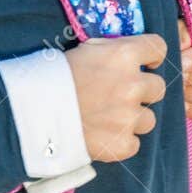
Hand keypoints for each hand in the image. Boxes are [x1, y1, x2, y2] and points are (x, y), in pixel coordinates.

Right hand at [65, 34, 167, 163]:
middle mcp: (132, 85)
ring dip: (132, 118)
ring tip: (108, 118)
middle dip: (143, 91)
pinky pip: (134, 143)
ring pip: (149, 119)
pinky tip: (102, 135)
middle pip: (158, 87)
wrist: (32, 113)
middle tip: (120, 95)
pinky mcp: (122, 144)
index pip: (159, 48)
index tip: (146, 63)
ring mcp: (129, 117)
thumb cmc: (54, 76)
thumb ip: (112, 52)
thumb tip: (131, 55)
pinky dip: (121, 141)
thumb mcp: (85, 50)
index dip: (152, 57)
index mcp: (124, 55)